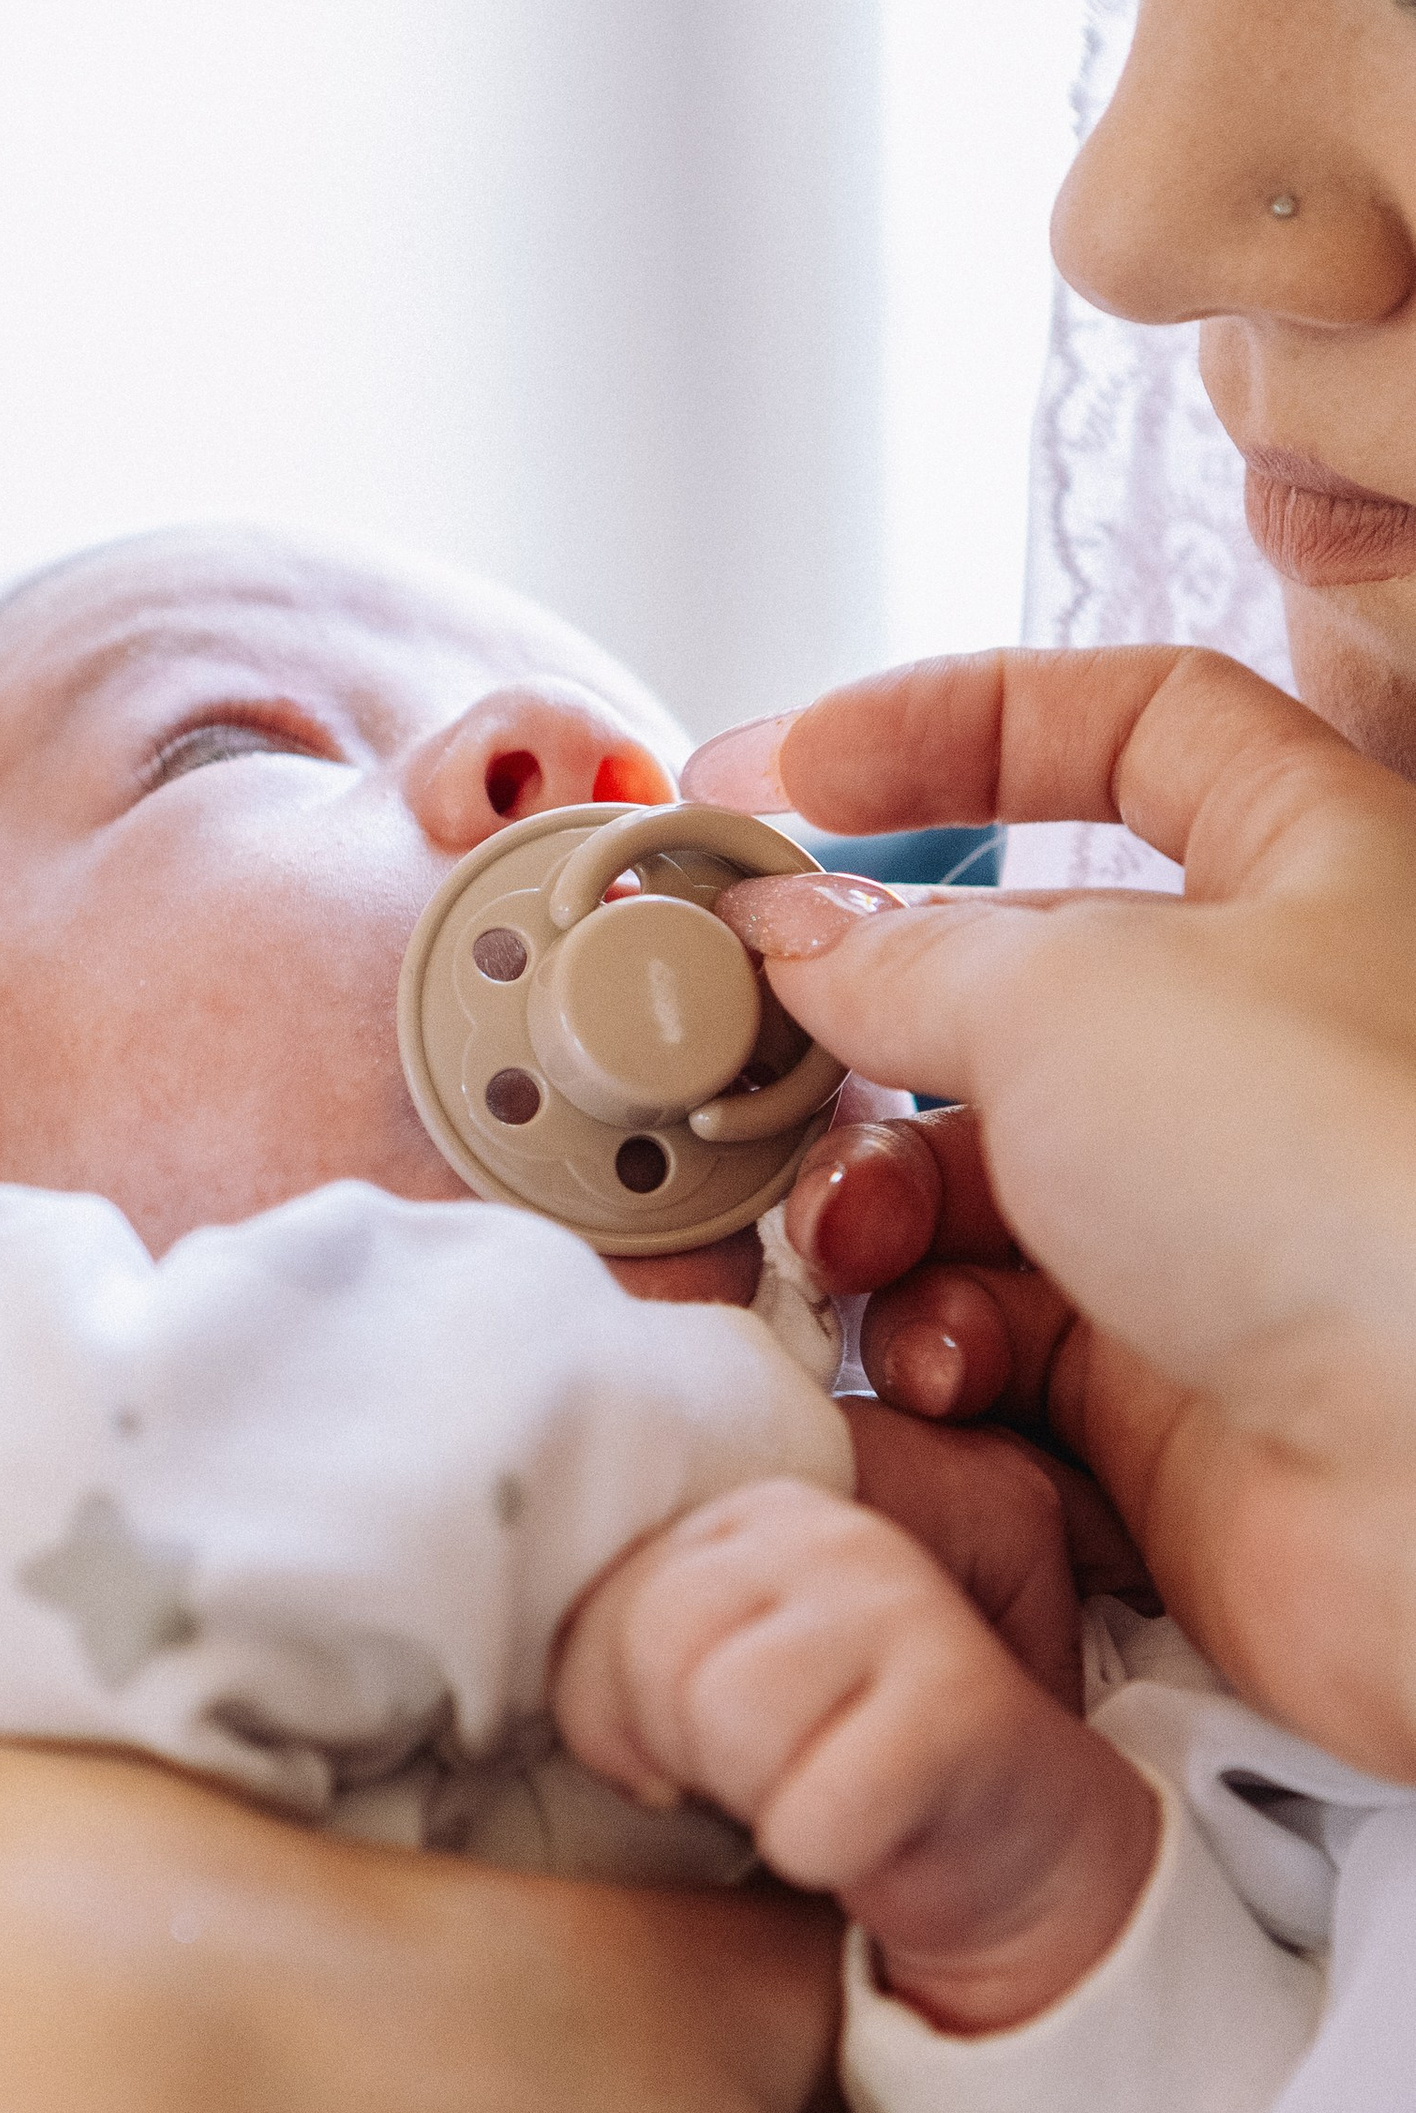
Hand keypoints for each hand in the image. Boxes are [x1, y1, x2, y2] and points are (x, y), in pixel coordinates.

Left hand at [554, 1481, 1158, 2034]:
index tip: (699, 1755)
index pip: (595, 1618)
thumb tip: (576, 1711)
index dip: (623, 1724)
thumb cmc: (830, 1775)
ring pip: (729, 1717)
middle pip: (658, 1653)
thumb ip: (622, 1662)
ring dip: (763, 1798)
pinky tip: (870, 1839)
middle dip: (696, 1755)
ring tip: (822, 1790)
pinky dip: (824, 1851)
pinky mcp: (962, 1702)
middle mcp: (826, 1535)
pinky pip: (814, 1809)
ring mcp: (903, 1603)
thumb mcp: (703, 1703)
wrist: (1012, 1858)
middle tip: (774, 1775)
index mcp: (745, 1519)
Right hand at [690, 645, 1415, 1777]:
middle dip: (866, 1034)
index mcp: (1318, 874)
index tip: (804, 767)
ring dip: (879, 1209)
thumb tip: (799, 935)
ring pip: (982, 1177)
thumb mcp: (1071, 992)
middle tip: (762, 1066)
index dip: (966, 724)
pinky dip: (941, 1343)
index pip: (1143, 727)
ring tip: (854, 1246)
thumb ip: (901, 955)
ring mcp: (1224, 1221)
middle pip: (1012, 989)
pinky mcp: (1175, 1388)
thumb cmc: (1349, 1181)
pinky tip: (942, 1363)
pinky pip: (1000, 1335)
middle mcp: (1278, 1044)